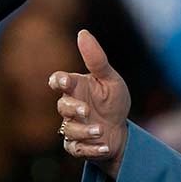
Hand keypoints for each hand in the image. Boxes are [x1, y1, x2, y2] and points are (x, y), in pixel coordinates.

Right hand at [49, 30, 130, 177]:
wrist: (121, 131)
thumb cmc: (113, 102)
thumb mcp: (110, 79)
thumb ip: (96, 59)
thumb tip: (82, 32)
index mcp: (76, 87)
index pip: (58, 81)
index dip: (58, 80)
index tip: (63, 82)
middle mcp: (71, 107)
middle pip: (62, 106)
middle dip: (73, 109)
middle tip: (87, 111)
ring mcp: (72, 128)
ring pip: (69, 130)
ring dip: (85, 131)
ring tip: (101, 130)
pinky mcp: (77, 146)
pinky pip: (77, 149)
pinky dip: (92, 148)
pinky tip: (105, 145)